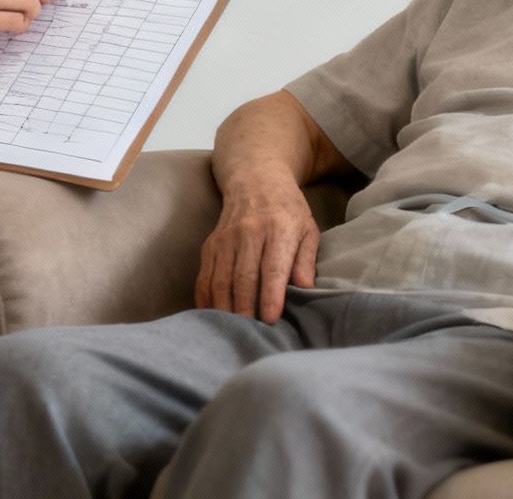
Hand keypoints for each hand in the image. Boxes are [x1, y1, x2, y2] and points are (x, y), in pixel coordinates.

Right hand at [195, 178, 319, 322]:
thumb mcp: (308, 229)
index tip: (271, 318)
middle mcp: (248, 233)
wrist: (255, 180)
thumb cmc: (288, 210)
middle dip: (246, 308)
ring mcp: (225, 239)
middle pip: (243, 277)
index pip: (272, 267)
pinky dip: (206, 298)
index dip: (270, 294)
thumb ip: (306, 259)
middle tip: (251, 333)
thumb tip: (304, 287)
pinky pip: (204, 276)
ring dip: (225, 307)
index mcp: (278, 229)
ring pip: (221, 279)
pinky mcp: (210, 244)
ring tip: (233, 330)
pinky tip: (212, 315)